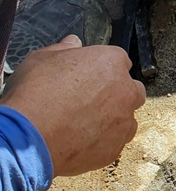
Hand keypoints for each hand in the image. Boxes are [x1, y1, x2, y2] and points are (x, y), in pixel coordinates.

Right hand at [1, 36, 146, 174]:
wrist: (31, 138)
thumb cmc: (34, 95)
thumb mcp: (42, 59)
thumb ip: (64, 49)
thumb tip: (73, 43)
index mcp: (111, 62)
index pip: (118, 60)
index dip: (102, 68)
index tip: (89, 76)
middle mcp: (126, 91)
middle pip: (130, 89)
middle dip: (116, 93)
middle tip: (88, 100)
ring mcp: (124, 122)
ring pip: (126, 118)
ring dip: (112, 119)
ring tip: (84, 123)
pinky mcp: (116, 148)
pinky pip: (115, 142)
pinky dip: (103, 141)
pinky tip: (81, 140)